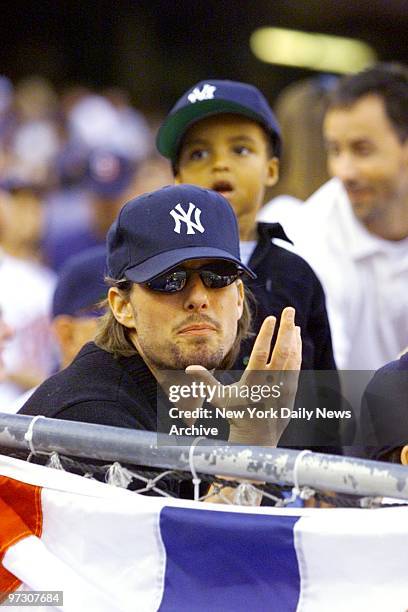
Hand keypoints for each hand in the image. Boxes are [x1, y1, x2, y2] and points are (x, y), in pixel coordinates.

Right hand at [186, 307, 301, 445]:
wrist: (258, 437)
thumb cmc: (236, 414)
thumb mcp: (219, 398)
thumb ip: (206, 380)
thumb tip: (189, 368)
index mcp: (254, 383)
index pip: (263, 355)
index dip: (267, 335)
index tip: (271, 318)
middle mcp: (272, 383)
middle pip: (282, 351)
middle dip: (286, 329)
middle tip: (289, 310)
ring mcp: (284, 386)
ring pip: (292, 357)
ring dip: (293, 337)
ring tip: (292, 320)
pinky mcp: (292, 390)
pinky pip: (296, 365)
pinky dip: (297, 349)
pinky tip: (295, 338)